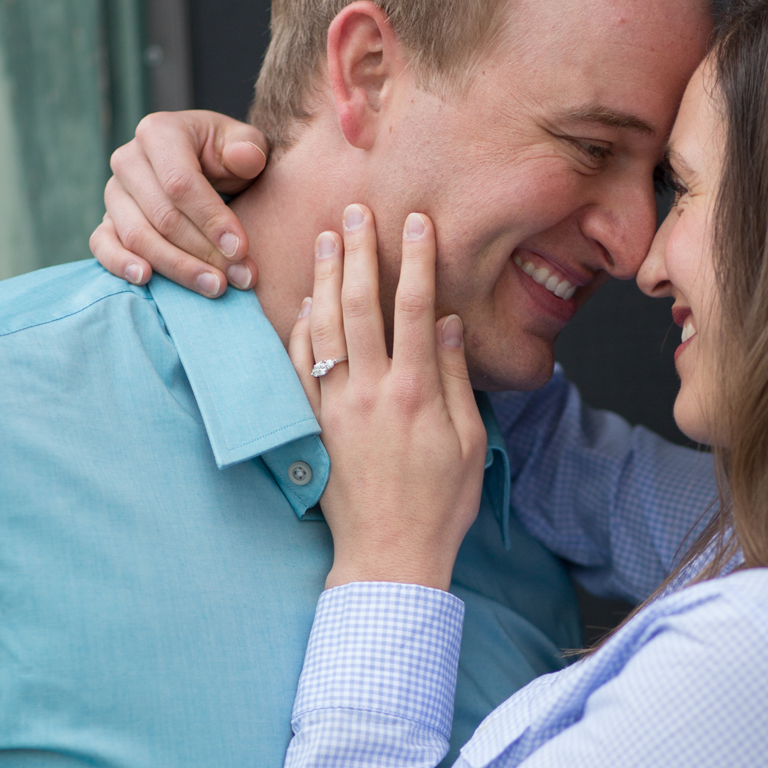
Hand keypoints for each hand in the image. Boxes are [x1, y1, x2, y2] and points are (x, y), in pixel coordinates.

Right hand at [89, 110, 267, 295]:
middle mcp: (128, 160)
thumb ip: (249, 149)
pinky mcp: (107, 221)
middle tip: (240, 277)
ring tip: (215, 287)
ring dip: (178, 268)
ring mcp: (114, 192)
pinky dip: (120, 264)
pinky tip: (146, 279)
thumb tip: (246, 158)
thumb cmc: (228, 157)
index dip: (211, 219)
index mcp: (159, 133)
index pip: (180, 183)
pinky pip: (102, 245)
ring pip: (138, 237)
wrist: (207, 170)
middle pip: (162, 216)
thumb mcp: (246, 145)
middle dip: (204, 252)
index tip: (241, 249)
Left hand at [290, 206, 486, 590]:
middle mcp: (372, 393)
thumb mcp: (468, 442)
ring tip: (327, 239)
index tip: (416, 221)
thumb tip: (447, 322)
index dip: (415, 260)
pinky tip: (306, 303)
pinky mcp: (314, 428)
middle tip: (356, 212)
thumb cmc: (441, 504)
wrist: (391, 555)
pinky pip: (298, 369)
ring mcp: (336, 409)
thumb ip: (456, 378)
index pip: (414, 309)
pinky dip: (299, 331)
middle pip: (361, 306)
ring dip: (325, 279)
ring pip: (324, 329)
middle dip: (360, 253)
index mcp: (417, 394)